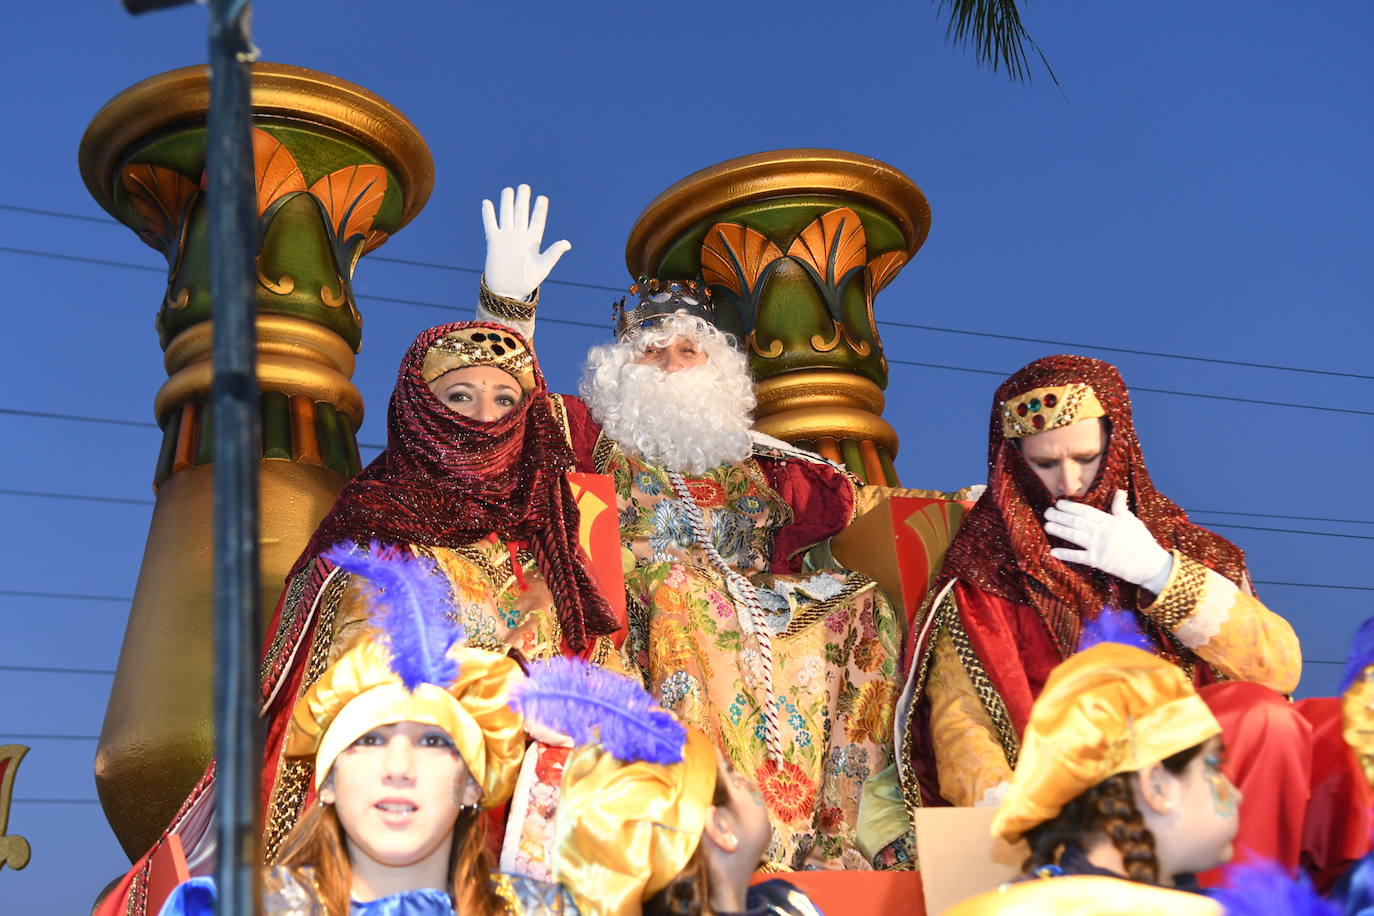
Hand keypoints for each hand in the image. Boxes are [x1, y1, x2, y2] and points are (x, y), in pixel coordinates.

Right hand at [481, 184, 571, 299]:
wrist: (508, 291)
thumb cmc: (528, 281)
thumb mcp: (543, 266)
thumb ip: (553, 253)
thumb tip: (567, 243)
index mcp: (534, 241)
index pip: (537, 220)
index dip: (540, 209)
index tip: (542, 198)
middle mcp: (520, 236)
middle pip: (522, 213)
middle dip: (523, 199)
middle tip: (524, 186)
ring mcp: (507, 237)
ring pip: (507, 215)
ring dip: (507, 202)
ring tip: (509, 190)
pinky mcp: (494, 242)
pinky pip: (490, 224)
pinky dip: (489, 214)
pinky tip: (487, 203)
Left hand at [1044, 489, 1172, 591]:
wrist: (1150, 565)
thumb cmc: (1142, 542)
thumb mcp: (1133, 521)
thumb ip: (1121, 508)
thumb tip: (1119, 491)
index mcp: (1110, 521)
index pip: (1086, 511)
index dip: (1070, 507)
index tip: (1058, 503)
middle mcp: (1101, 532)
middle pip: (1076, 522)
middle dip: (1060, 516)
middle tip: (1047, 512)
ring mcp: (1099, 546)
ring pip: (1074, 536)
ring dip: (1059, 530)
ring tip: (1047, 525)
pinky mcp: (1098, 561)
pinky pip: (1079, 557)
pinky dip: (1066, 554)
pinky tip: (1053, 552)